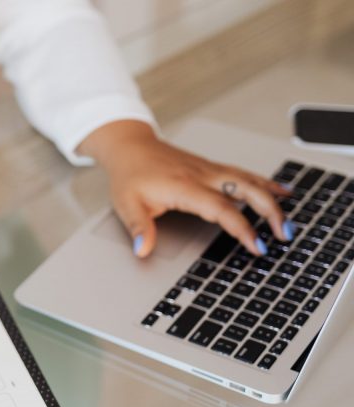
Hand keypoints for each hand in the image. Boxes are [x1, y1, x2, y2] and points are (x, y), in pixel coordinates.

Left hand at [79, 120, 293, 257]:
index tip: (256, 245)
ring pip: (250, 181)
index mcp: (184, 187)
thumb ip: (138, 227)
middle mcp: (202, 176)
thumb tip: (142, 249)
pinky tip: (282, 190)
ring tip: (289, 219)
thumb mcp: (126, 204)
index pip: (221, 209)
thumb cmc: (130, 174)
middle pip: (246, 190)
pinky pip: (244, 174)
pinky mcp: (212, 167)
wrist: (131, 147)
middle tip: (284, 234)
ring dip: (273, 198)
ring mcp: (210, 170)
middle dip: (270, 212)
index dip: (242, 228)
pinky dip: (265, 183)